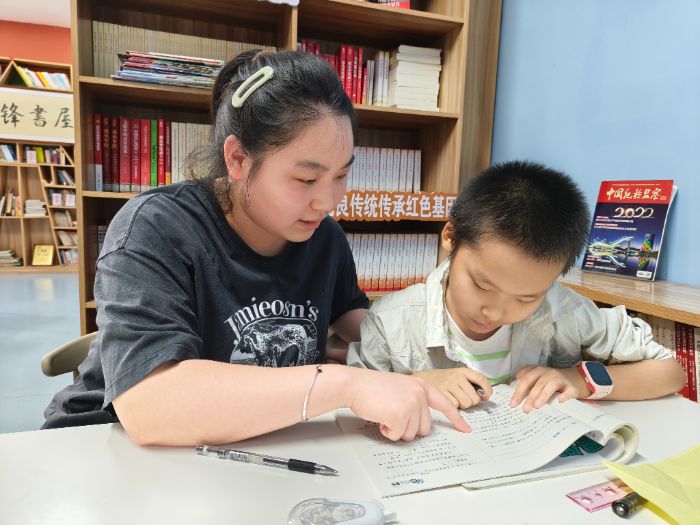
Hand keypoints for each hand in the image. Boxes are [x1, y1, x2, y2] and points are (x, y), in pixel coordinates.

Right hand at [347, 369, 470, 441]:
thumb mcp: (400, 387)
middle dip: (408, 428)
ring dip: (396, 430)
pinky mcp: (400, 415)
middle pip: (425, 428)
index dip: (456, 419)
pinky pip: (396, 435)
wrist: (355, 384)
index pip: (445, 404)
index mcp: (421, 386)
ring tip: (384, 413)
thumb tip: (420, 421)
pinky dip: (387, 431)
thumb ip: (414, 399)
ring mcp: (411, 404)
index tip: (465, 429)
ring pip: (410, 434)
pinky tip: (380, 417)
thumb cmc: (372, 387)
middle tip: (393, 416)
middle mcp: (420, 394)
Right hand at [413, 368, 491, 408]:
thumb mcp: (458, 376)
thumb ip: (471, 383)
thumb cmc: (444, 380)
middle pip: (474, 398)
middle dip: (471, 401)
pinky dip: (453, 407)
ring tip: (455, 400)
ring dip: (462, 405)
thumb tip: (484, 396)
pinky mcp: (441, 393)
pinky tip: (448, 401)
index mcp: (463, 371)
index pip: (481, 379)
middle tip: (464, 399)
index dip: (487, 390)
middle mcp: (456, 376)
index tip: (486, 396)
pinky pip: (455, 406)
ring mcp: (448, 385)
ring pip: (466, 403)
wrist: (423, 379)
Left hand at [510, 366, 586, 411]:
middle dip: (530, 396)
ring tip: (537, 406)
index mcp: (537, 371)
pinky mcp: (572, 387)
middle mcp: (548, 373)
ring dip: (543, 395)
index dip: (518, 392)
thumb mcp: (538, 381)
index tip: (513, 404)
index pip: (525, 380)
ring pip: (551, 385)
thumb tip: (515, 400)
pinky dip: (564, 395)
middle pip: (537, 383)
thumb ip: (527, 386)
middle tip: (525, 409)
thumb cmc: (550, 382)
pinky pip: (568, 391)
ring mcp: (560, 379)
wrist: (573, 379)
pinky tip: (559, 401)